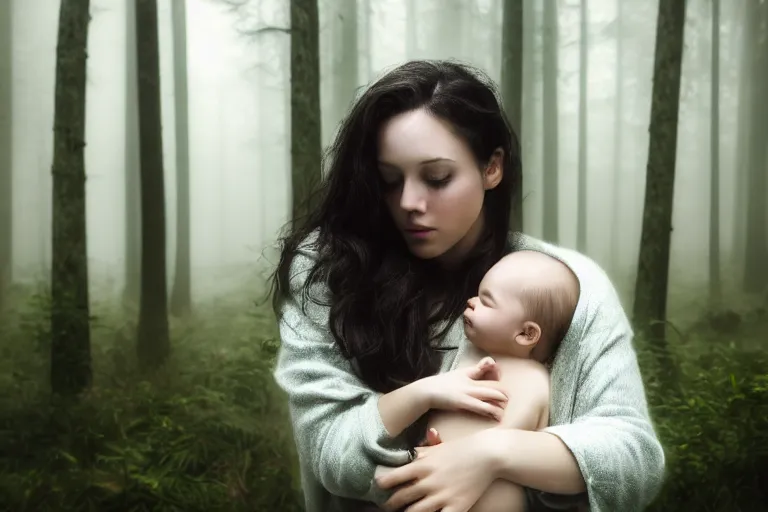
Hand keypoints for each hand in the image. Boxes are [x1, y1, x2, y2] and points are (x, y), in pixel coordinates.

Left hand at [376, 430, 497, 511]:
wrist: (488, 453)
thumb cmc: (463, 448)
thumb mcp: (438, 447)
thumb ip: (422, 451)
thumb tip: (410, 453)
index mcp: (422, 465)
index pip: (394, 477)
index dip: (383, 484)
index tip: (378, 487)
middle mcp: (429, 481)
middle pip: (401, 498)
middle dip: (391, 504)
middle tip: (386, 506)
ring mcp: (442, 495)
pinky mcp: (457, 506)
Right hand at [422, 356, 507, 420]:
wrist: (426, 391)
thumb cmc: (443, 383)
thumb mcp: (459, 373)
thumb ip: (475, 370)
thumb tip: (490, 364)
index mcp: (470, 373)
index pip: (489, 368)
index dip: (498, 374)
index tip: (501, 384)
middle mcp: (471, 381)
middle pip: (495, 386)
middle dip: (504, 395)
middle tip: (507, 401)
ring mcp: (468, 392)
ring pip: (491, 397)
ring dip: (500, 405)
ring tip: (502, 413)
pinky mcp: (463, 402)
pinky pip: (482, 407)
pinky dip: (491, 412)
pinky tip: (497, 417)